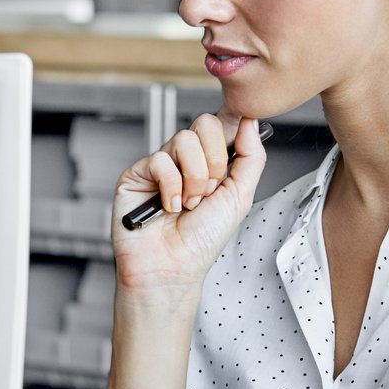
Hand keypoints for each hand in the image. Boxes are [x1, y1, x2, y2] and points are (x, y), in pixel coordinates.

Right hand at [110, 111, 266, 291]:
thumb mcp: (240, 197)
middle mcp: (186, 160)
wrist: (173, 267)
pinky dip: (171, 188)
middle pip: (205, 125)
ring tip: (189, 204)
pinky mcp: (137, 173)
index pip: (222, 124)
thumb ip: (251, 158)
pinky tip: (169, 207)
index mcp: (211, 162)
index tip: (242, 124)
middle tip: (210, 191)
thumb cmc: (203, 241)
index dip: (233, 120)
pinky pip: (160, 160)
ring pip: (184, 140)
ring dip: (195, 179)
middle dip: (215, 162)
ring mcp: (161, 165)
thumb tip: (249, 121)